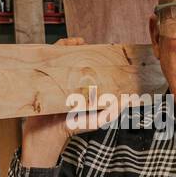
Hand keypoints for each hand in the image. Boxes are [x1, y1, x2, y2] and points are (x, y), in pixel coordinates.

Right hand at [21, 37, 107, 166]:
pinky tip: (65, 47)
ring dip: (70, 46)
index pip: (91, 69)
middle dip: (84, 50)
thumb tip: (131, 99)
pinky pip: (49, 60)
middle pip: (76, 60)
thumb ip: (113, 111)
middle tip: (92, 45)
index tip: (106, 52)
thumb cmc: (72, 128)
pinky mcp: (45, 77)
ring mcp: (56, 79)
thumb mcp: (97, 120)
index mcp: (82, 88)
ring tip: (80, 42)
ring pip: (63, 57)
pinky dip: (57, 49)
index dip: (98, 60)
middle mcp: (69, 81)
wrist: (47, 134)